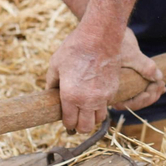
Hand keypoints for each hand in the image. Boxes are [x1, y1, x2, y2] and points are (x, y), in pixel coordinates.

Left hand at [46, 27, 164, 133]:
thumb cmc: (74, 49)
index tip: (66, 120)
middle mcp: (88, 100)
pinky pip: (108, 104)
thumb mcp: (55, 65)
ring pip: (99, 119)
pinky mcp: (114, 89)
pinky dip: (102, 104)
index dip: (67, 123)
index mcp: (70, 96)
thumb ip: (52, 83)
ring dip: (92, 117)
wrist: (99, 38)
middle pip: (85, 127)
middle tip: (76, 118)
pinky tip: (96, 95)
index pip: (70, 122)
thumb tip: (51, 93)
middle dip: (79, 126)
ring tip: (86, 108)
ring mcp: (103, 96)